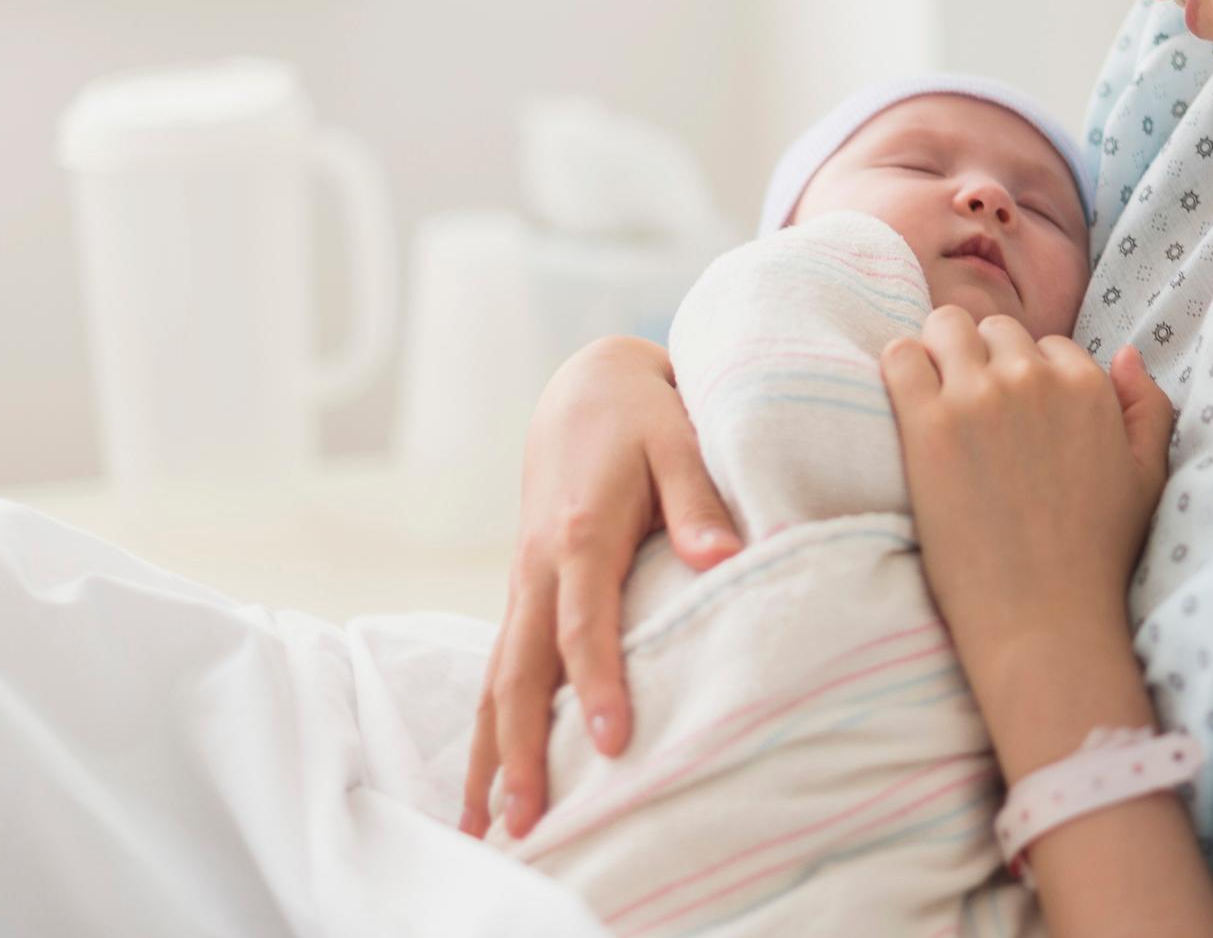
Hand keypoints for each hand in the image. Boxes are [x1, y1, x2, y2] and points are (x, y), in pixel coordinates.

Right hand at [459, 336, 742, 840]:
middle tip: (525, 819)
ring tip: (487, 826)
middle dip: (518, 748)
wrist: (585, 387)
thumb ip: (699, 501)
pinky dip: (490, 725)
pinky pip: (500, 668)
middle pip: (518, 669)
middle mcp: (539, 565)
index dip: (594, 682)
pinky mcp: (524, 593)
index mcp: (579, 532)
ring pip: (496, 678)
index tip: (610, 741)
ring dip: (490, 752)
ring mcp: (523, 582)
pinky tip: (492, 777)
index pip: (583, 622)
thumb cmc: (643, 417)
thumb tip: (725, 559)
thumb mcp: (678, 440)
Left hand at [879, 311, 1174, 719]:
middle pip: (992, 330)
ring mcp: (977, 397)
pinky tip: (907, 407)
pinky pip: (900, 357)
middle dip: (982, 360)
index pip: (1044, 344)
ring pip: (944, 327)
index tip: (1014, 418)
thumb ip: (1147, 407)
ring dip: (939, 355)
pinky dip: (900, 370)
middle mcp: (1033, 378)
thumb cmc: (1095, 555)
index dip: (1026, 377)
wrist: (1040, 618)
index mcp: (1087, 386)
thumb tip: (1124, 352)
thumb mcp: (1147, 476)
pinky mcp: (927, 423)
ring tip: (936, 402)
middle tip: (970, 411)